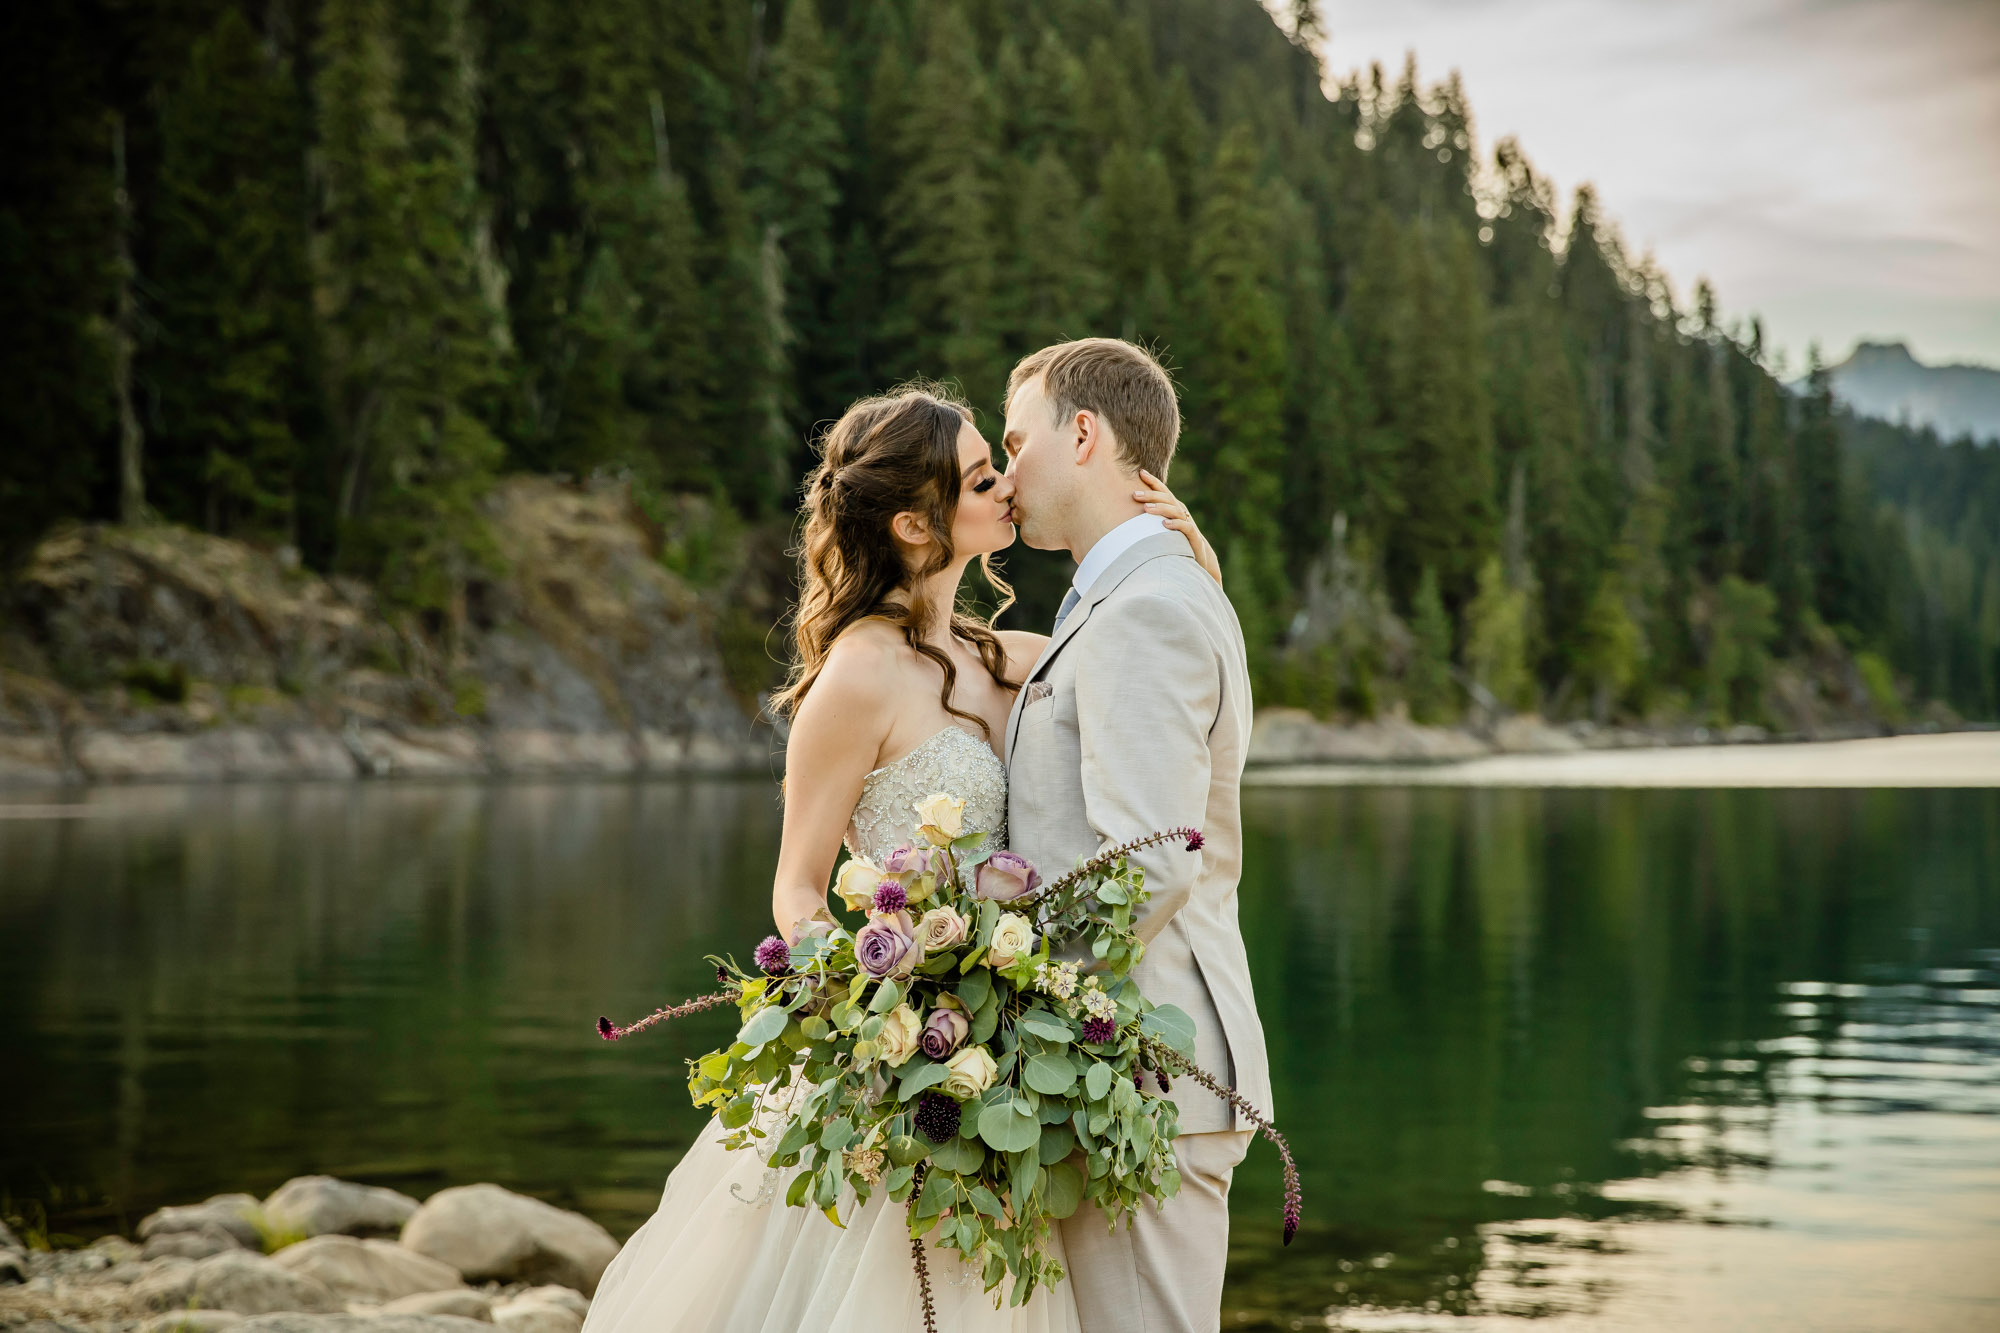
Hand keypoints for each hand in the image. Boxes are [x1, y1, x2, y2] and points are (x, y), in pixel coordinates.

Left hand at [1134, 469, 1221, 585]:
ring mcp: (1187, 522)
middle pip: (1166, 498)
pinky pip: (1185, 527)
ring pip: (1174, 511)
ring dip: (1160, 508)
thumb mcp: (1163, 525)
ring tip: (1146, 509)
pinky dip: (1175, 524)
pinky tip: (1164, 524)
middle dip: (1151, 495)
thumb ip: (1152, 516)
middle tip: (1135, 494)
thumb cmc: (1176, 538)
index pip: (1163, 490)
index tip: (1140, 473)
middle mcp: (1180, 511)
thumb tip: (1130, 510)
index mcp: (1173, 506)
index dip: (1153, 481)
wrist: (1199, 555)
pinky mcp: (1192, 535)